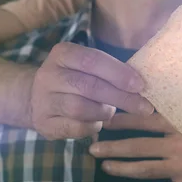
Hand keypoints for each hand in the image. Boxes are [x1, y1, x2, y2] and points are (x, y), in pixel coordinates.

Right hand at [30, 43, 153, 139]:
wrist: (36, 99)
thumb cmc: (73, 80)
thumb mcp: (85, 67)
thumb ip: (109, 71)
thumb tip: (143, 84)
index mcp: (62, 53)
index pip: (93, 60)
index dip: (119, 73)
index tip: (141, 85)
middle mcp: (49, 74)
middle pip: (90, 86)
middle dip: (121, 97)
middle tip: (144, 107)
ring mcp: (43, 100)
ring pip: (82, 109)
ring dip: (104, 112)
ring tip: (110, 111)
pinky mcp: (44, 123)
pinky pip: (76, 127)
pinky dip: (93, 126)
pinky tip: (96, 122)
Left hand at [89, 112, 181, 181]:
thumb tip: (157, 90)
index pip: (143, 119)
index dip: (121, 119)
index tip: (103, 118)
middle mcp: (179, 146)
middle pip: (137, 147)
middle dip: (112, 147)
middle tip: (91, 147)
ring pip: (144, 170)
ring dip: (121, 168)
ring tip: (104, 165)